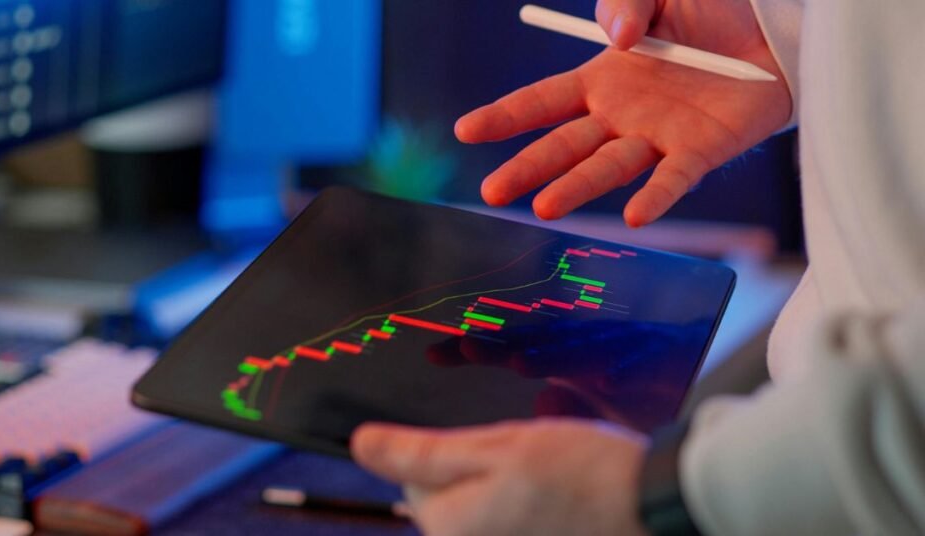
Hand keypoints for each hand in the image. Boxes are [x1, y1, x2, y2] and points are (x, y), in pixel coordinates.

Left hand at [352, 419, 650, 535]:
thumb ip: (421, 452)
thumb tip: (360, 445)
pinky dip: (528, 512)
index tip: (492, 446)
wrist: (654, 505)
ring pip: (482, 513)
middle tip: (528, 462)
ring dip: (506, 492)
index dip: (450, 453)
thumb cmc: (577, 470)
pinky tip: (560, 503)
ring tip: (550, 482)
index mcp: (447, 528)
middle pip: (449, 503)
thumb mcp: (493, 446)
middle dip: (478, 474)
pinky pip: (510, 526)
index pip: (414, 482)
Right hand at [457, 0, 791, 226]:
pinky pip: (674, 177)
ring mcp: (657, 137)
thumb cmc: (711, 12)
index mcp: (601, 80)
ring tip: (545, 208)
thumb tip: (616, 40)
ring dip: (576, 187)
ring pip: (607, 166)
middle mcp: (621, 116)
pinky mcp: (700, 151)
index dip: (503, 116)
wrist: (775, 32)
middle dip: (526, 167)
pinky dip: (655, 196)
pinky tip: (633, 216)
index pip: (541, 102)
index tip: (465, 132)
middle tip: (491, 192)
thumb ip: (627, 1)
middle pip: (564, 145)